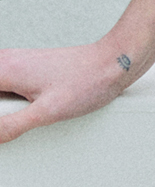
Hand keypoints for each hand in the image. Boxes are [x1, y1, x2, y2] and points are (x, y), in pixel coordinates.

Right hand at [0, 42, 131, 145]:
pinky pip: (2, 83)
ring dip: (1, 108)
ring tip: (15, 119)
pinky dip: (3, 98)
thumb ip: (11, 126)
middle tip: (9, 123)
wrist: (112, 63)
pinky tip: (16, 112)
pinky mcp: (27, 66)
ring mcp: (17, 61)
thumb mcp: (46, 113)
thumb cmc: (86, 83)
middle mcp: (7, 60)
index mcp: (5, 69)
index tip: (0, 123)